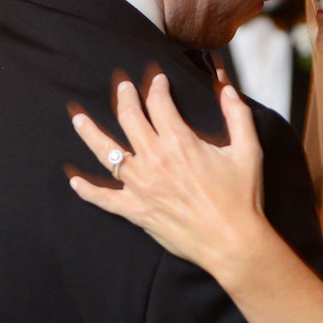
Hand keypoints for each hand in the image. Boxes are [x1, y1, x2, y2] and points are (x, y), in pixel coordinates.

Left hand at [68, 75, 267, 276]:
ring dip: (89, 132)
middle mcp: (154, 160)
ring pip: (106, 153)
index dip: (156, 86)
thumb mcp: (248, 150)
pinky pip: (103, 199)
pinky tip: (74, 181)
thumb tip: (226, 86)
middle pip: (128, 118)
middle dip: (124, 97)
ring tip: (78, 119)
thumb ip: (237, 114)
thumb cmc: (241, 198)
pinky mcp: (136, 211)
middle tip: (122, 87)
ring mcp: (140, 186)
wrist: (232, 242)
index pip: (158, 102)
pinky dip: (87, 191)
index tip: (156, 80)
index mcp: (179, 142)